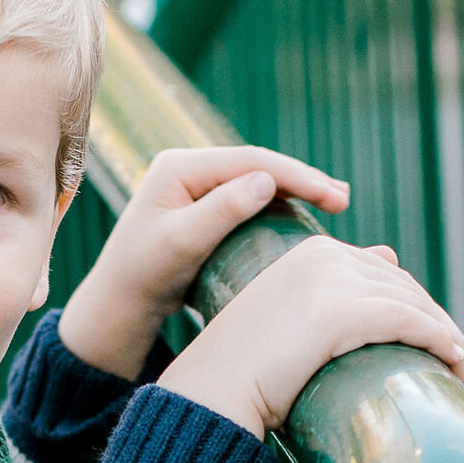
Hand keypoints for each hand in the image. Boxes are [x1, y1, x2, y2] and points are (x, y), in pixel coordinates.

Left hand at [55, 143, 351, 382]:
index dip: (295, 175)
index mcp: (179, 166)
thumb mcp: (181, 244)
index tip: (331, 194)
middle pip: (258, 166)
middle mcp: (189, 168)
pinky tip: (307, 216)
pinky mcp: (205, 206)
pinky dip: (281, 205)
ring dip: (297, 190)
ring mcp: (197, 186)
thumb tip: (266, 181)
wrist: (120, 301)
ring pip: (258, 181)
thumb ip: (222, 211)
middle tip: (343, 198)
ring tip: (336, 202)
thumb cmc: (143, 275)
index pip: (249, 161)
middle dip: (303, 180)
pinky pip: (251, 198)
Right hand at [157, 238, 463, 440]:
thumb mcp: (289, 321)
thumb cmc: (245, 370)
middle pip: (403, 285)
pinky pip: (408, 321)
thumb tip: (387, 260)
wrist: (214, 390)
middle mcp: (324, 256)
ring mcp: (332, 280)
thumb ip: (329, 297)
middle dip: (436, 321)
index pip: (382, 272)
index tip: (435, 339)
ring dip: (447, 337)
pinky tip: (455, 362)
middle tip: (459, 361)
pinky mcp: (341, 310)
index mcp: (310, 253)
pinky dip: (439, 340)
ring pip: (413, 303)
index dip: (415, 305)